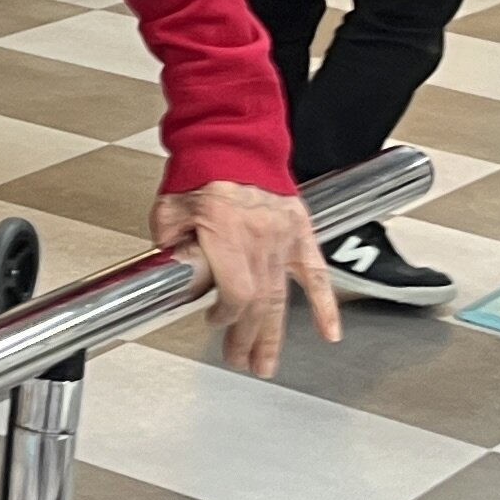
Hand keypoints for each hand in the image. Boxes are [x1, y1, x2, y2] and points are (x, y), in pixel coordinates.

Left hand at [147, 178, 341, 377]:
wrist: (233, 136)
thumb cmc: (201, 166)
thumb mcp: (170, 208)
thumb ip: (170, 246)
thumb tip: (171, 273)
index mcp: (228, 235)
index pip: (235, 294)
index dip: (225, 316)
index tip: (213, 323)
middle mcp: (260, 240)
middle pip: (258, 304)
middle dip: (247, 338)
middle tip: (241, 361)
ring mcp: (284, 238)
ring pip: (282, 297)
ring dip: (273, 335)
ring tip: (266, 363)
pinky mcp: (299, 231)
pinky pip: (317, 274)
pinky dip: (324, 306)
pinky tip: (329, 333)